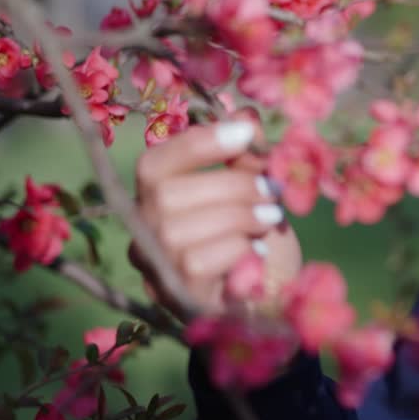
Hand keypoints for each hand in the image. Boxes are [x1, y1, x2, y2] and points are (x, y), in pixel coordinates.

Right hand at [128, 113, 302, 321]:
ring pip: (179, 229)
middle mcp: (143, 235)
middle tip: (272, 189)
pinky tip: (259, 253)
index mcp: (156, 200)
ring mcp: (156, 269)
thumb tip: (244, 117)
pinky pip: (196, 262)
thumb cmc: (258, 241)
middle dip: (231, 184)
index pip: (153, 163)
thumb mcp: (257, 191)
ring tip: (271, 218)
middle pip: (166, 195)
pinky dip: (237, 249)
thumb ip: (248, 156)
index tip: (245, 134)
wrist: (275, 302)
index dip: (198, 143)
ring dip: (239, 216)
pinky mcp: (176, 298)